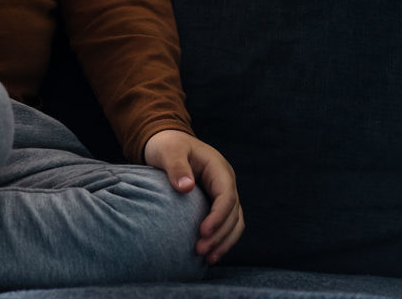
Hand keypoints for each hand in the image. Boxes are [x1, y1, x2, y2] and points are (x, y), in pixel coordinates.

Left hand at [143, 129, 243, 265]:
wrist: (167, 143)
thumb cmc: (167, 146)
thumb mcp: (168, 151)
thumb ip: (176, 167)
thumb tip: (187, 187)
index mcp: (218, 169)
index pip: (226, 196)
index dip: (218, 216)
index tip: (203, 232)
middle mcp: (226, 182)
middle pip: (233, 214)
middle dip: (220, 234)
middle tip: (200, 251)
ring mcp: (223, 194)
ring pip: (234, 223)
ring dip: (223, 242)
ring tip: (207, 259)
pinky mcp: (215, 203)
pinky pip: (225, 224)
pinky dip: (220, 239)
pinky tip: (209, 254)